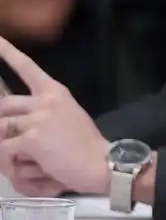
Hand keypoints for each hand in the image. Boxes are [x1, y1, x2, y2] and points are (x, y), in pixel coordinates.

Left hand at [0, 36, 108, 193]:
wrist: (101, 163)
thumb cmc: (86, 145)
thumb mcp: (68, 118)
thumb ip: (43, 114)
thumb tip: (14, 123)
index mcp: (56, 92)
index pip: (28, 68)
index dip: (8, 52)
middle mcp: (46, 100)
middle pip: (4, 105)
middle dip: (2, 125)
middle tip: (12, 139)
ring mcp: (38, 118)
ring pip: (0, 128)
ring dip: (5, 145)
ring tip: (21, 159)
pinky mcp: (32, 138)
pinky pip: (4, 149)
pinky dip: (9, 162)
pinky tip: (25, 167)